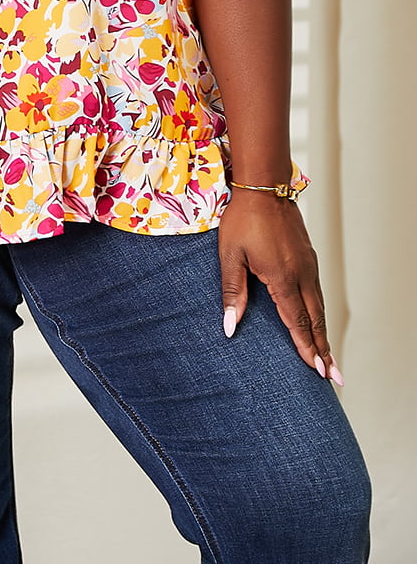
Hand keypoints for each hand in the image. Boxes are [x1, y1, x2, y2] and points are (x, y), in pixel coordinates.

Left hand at [217, 190, 343, 385]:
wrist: (264, 186)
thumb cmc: (243, 220)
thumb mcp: (230, 256)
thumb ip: (232, 292)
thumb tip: (230, 326)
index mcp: (282, 277)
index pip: (297, 322)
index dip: (306, 349)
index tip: (317, 371)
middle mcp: (302, 274)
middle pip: (316, 320)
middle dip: (324, 350)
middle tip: (334, 376)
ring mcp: (309, 264)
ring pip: (319, 306)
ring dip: (324, 333)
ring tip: (329, 356)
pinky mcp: (309, 256)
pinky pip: (317, 291)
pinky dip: (320, 312)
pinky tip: (317, 320)